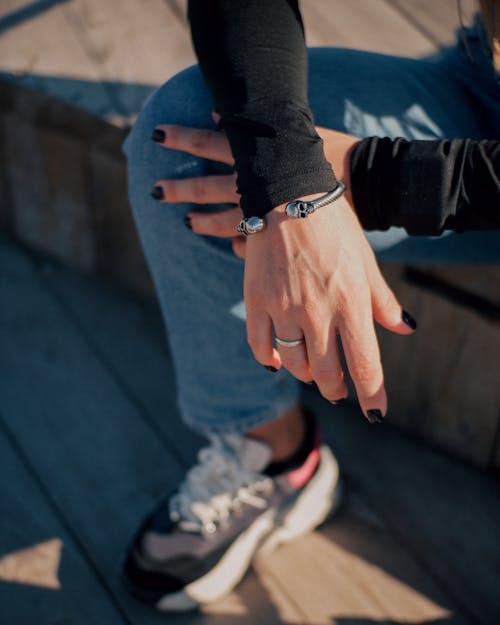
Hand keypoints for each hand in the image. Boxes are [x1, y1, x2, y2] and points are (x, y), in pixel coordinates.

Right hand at [151, 123, 415, 419]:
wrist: (289, 194)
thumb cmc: (335, 227)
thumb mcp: (366, 262)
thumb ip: (384, 300)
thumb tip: (405, 329)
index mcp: (351, 301)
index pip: (365, 365)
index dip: (372, 395)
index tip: (376, 412)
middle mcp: (317, 311)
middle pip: (327, 374)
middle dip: (337, 389)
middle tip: (339, 389)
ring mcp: (283, 307)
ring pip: (294, 364)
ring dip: (306, 375)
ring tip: (312, 371)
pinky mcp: (256, 300)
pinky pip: (259, 345)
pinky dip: (269, 359)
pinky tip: (277, 360)